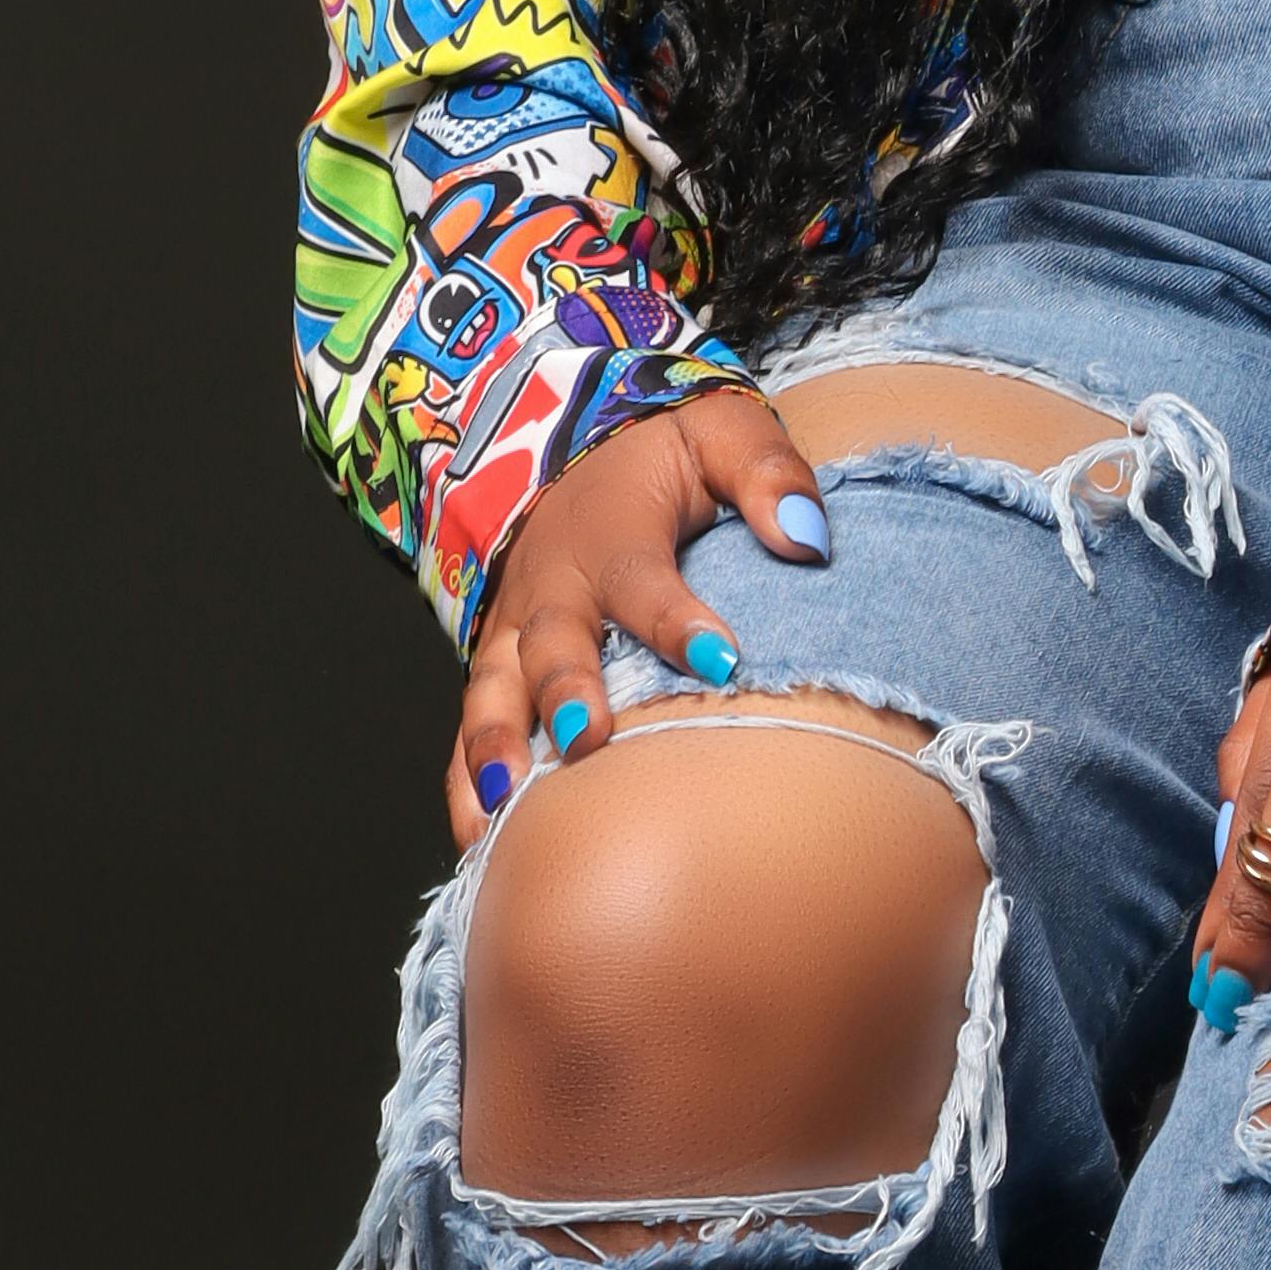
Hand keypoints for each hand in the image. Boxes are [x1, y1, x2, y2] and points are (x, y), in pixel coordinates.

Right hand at [451, 393, 830, 839]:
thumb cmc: (667, 453)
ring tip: (505, 810)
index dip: (675, 620)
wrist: (581, 445)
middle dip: (566, 694)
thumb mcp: (723, 432)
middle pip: (553, 644)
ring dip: (496, 750)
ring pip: (494, 692)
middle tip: (590, 742)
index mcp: (612, 529)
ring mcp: (516, 628)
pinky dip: (465, 781)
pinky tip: (479, 838)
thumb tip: (805, 535)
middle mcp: (552, 584)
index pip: (643, 578)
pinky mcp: (499, 664)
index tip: (722, 663)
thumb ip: (766, 473)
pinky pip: (472, 725)